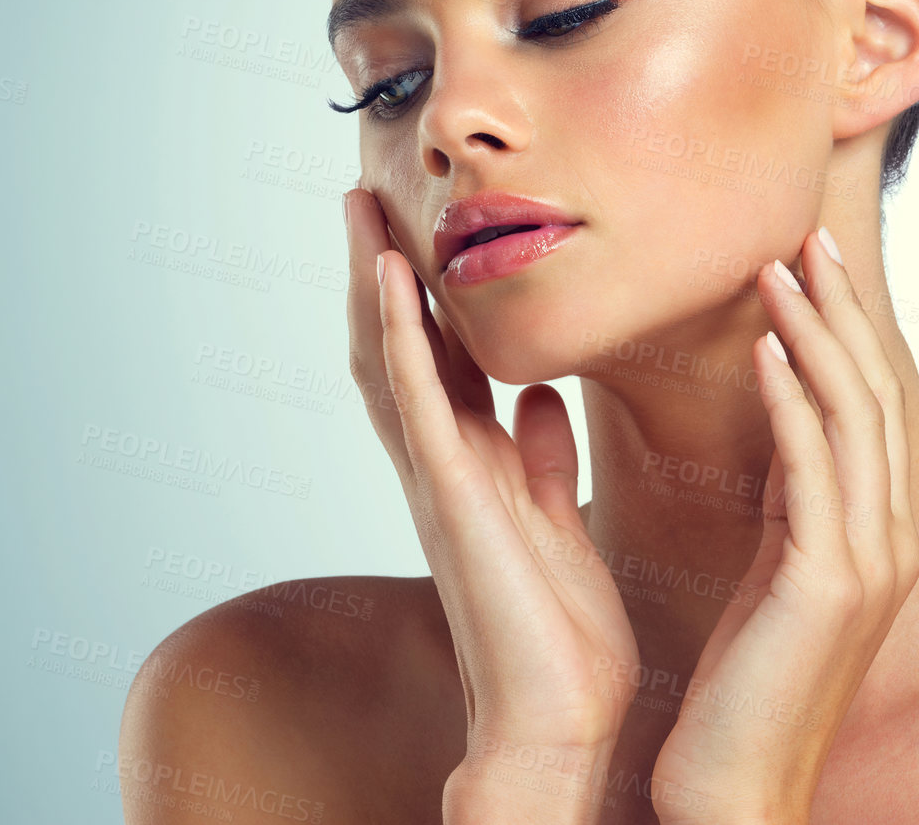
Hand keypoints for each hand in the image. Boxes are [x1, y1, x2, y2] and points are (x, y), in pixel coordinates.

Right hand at [343, 188, 639, 810]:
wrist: (558, 716)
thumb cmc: (559, 632)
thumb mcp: (557, 517)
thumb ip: (542, 457)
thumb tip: (540, 397)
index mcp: (474, 468)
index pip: (439, 365)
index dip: (422, 301)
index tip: (414, 236)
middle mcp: (443, 465)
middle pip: (399, 350)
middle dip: (379, 276)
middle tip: (364, 201)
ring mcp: (437, 478)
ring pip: (390, 362)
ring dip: (372, 285)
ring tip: (359, 212)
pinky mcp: (447, 496)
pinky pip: (414, 400)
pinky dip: (396, 335)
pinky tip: (386, 277)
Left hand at [648, 226, 918, 824]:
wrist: (734, 795)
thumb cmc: (739, 691)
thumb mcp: (769, 578)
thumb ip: (782, 505)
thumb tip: (767, 432)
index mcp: (872, 536)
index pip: (864, 408)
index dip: (841, 332)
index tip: (809, 265)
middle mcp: (887, 540)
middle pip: (871, 395)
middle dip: (840, 310)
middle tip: (807, 236)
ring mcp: (868, 563)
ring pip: (853, 419)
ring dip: (818, 336)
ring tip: (780, 269)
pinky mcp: (830, 585)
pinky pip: (814, 472)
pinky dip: (794, 404)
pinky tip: (768, 353)